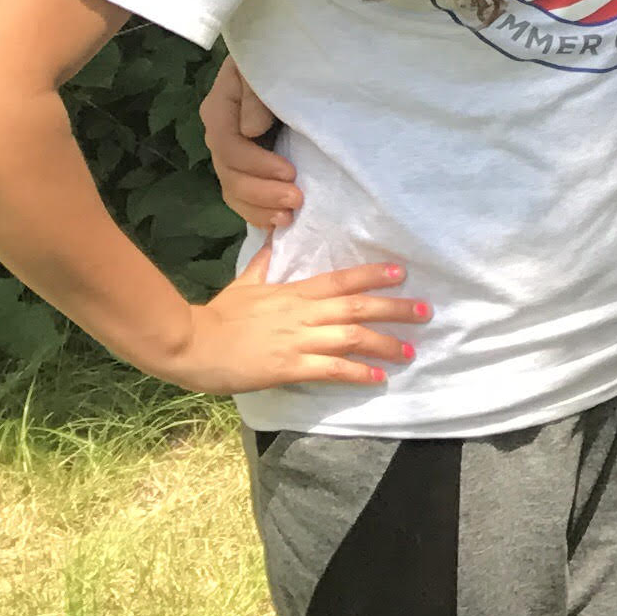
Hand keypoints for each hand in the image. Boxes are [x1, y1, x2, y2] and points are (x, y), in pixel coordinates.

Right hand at [155, 249, 427, 395]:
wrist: (191, 343)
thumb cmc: (218, 315)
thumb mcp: (244, 284)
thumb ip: (265, 264)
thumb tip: (275, 238)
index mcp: (294, 292)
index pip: (342, 280)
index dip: (373, 275)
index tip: (401, 273)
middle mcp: (303, 313)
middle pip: (357, 308)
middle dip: (394, 309)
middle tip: (425, 311)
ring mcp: (298, 340)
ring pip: (352, 338)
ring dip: (385, 344)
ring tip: (410, 350)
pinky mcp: (289, 366)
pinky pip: (332, 369)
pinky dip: (358, 373)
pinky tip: (378, 377)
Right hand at [202, 55, 303, 230]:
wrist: (286, 59)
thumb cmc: (278, 56)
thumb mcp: (264, 66)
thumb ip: (255, 93)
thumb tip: (251, 129)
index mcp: (220, 109)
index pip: (228, 145)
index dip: (256, 163)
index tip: (290, 171)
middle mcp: (222, 135)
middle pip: (230, 174)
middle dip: (262, 192)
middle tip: (296, 200)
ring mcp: (233, 154)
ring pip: (234, 191)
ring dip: (260, 209)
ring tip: (288, 219)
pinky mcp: (249, 167)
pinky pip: (244, 198)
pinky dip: (258, 214)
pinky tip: (276, 226)